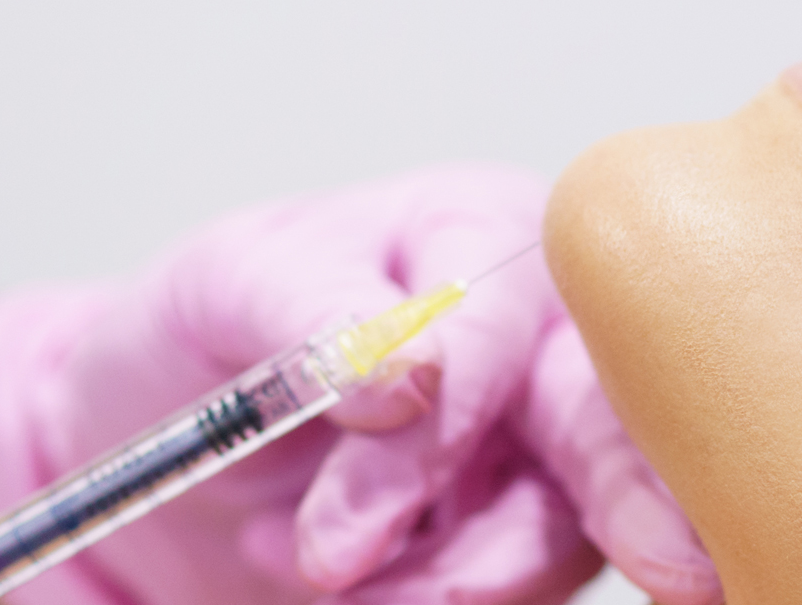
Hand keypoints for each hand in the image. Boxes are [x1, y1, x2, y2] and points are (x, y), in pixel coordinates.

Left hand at [0, 163, 714, 603]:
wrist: (160, 445)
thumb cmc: (204, 335)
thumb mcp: (225, 291)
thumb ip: (312, 312)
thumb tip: (407, 371)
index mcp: (477, 232)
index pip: (503, 323)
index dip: (438, 434)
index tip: (339, 540)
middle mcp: (538, 335)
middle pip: (608, 419)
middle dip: (625, 506)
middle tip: (641, 574)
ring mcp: (548, 447)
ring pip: (561, 537)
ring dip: (442, 589)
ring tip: (314, 575)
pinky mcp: (528, 539)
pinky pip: (521, 594)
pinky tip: (349, 593)